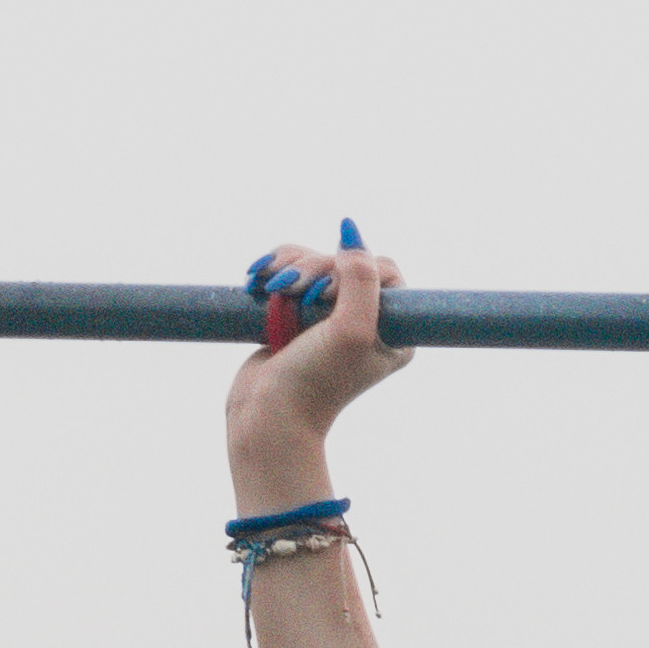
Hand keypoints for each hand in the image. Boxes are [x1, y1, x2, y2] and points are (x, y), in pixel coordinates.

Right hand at [229, 235, 411, 491]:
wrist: (268, 416)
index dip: (352, 270)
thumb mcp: (351, 329)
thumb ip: (361, 278)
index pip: (383, 270)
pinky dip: (270, 271)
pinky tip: (256, 282)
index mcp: (393, 332)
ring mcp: (325, 319)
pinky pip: (286, 273)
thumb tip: (350, 231)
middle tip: (291, 293)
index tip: (327, 297)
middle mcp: (363, 323)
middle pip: (343, 262)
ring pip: (311, 263)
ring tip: (270, 290)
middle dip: (312, 268)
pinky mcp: (292, 317)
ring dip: (288, 267)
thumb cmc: (315, 380)